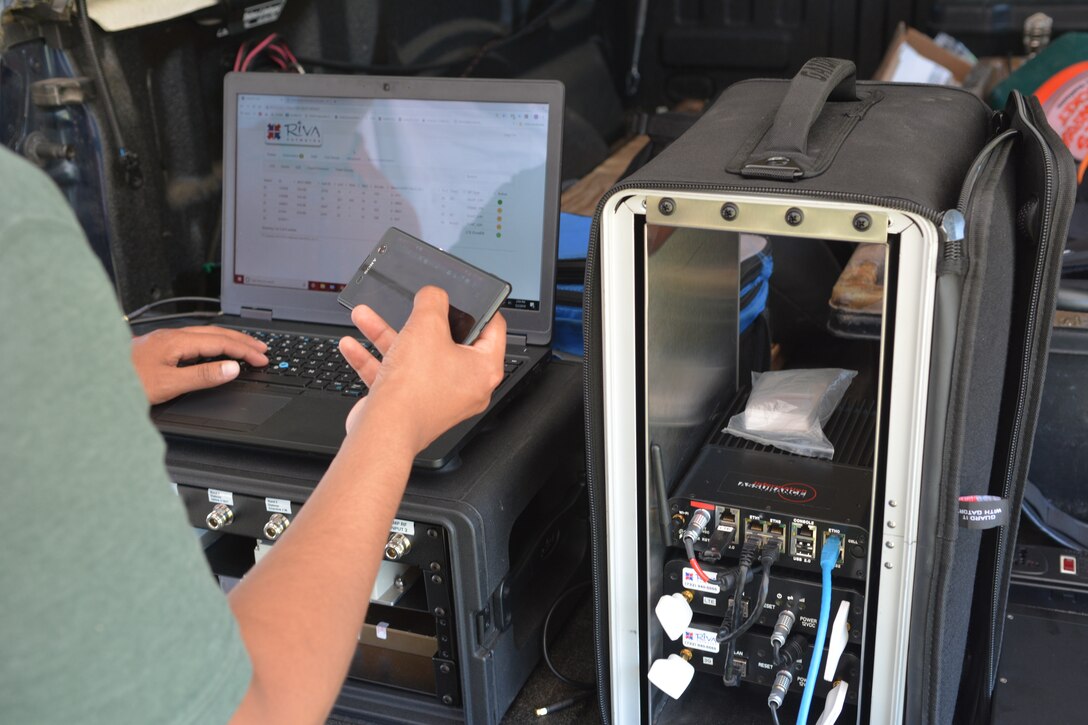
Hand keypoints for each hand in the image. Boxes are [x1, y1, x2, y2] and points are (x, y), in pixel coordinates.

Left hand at [131, 326, 268, 404]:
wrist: (93, 378)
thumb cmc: (124, 382)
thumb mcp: (168, 384)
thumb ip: (202, 376)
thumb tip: (231, 368)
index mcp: (177, 341)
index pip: (221, 343)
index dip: (244, 350)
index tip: (262, 359)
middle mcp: (172, 336)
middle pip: (216, 333)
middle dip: (243, 340)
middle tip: (263, 349)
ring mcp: (165, 340)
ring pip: (206, 334)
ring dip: (230, 340)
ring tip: (246, 346)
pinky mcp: (159, 347)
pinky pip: (195, 339)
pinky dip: (214, 343)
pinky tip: (215, 349)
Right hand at [338, 286, 505, 453]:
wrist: (384, 432)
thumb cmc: (414, 390)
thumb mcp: (426, 326)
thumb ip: (432, 302)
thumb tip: (433, 294)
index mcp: (483, 369)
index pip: (492, 329)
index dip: (479, 307)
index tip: (466, 296)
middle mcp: (464, 386)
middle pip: (444, 341)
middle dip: (417, 320)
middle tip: (412, 305)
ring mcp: (436, 397)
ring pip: (413, 356)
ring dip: (386, 335)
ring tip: (365, 316)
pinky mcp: (410, 405)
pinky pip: (394, 375)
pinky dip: (374, 359)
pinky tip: (353, 345)